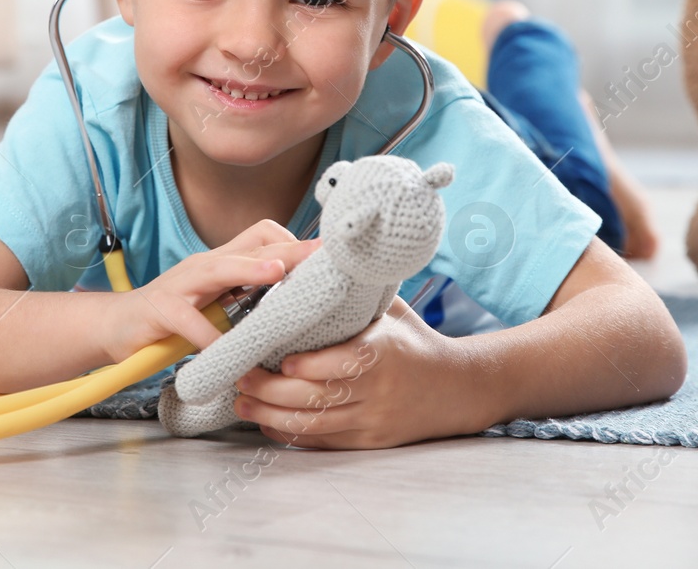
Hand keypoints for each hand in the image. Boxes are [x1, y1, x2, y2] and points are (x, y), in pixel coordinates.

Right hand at [103, 220, 321, 362]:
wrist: (118, 328)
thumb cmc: (174, 319)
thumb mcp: (216, 304)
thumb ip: (247, 299)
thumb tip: (296, 305)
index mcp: (222, 261)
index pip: (263, 235)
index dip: (295, 242)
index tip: (327, 254)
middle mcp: (204, 265)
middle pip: (251, 245)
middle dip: (287, 249)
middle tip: (319, 255)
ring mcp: (181, 284)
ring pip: (219, 267)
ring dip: (249, 269)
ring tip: (276, 273)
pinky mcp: (160, 310)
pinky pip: (190, 322)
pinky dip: (210, 338)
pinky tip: (225, 353)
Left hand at [231, 295, 479, 448]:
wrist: (455, 388)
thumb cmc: (413, 340)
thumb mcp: (391, 310)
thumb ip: (353, 292)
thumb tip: (311, 256)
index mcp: (384, 353)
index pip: (343, 363)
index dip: (309, 365)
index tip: (281, 357)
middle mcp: (378, 390)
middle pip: (318, 397)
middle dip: (273, 390)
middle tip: (241, 377)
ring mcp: (373, 419)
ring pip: (315, 424)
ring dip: (272, 416)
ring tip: (242, 402)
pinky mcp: (369, 441)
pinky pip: (324, 441)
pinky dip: (292, 434)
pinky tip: (266, 423)